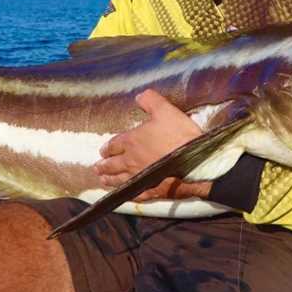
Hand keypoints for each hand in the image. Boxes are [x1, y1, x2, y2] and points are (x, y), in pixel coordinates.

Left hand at [95, 89, 212, 201]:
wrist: (195, 163)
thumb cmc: (179, 135)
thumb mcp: (165, 110)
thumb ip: (150, 101)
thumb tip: (139, 96)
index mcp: (131, 141)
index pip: (114, 145)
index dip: (107, 148)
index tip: (103, 151)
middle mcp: (130, 161)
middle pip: (112, 164)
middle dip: (104, 165)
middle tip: (97, 167)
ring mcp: (139, 178)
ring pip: (119, 180)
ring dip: (110, 180)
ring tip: (103, 181)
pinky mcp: (150, 191)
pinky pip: (133, 194)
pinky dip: (125, 194)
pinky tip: (124, 195)